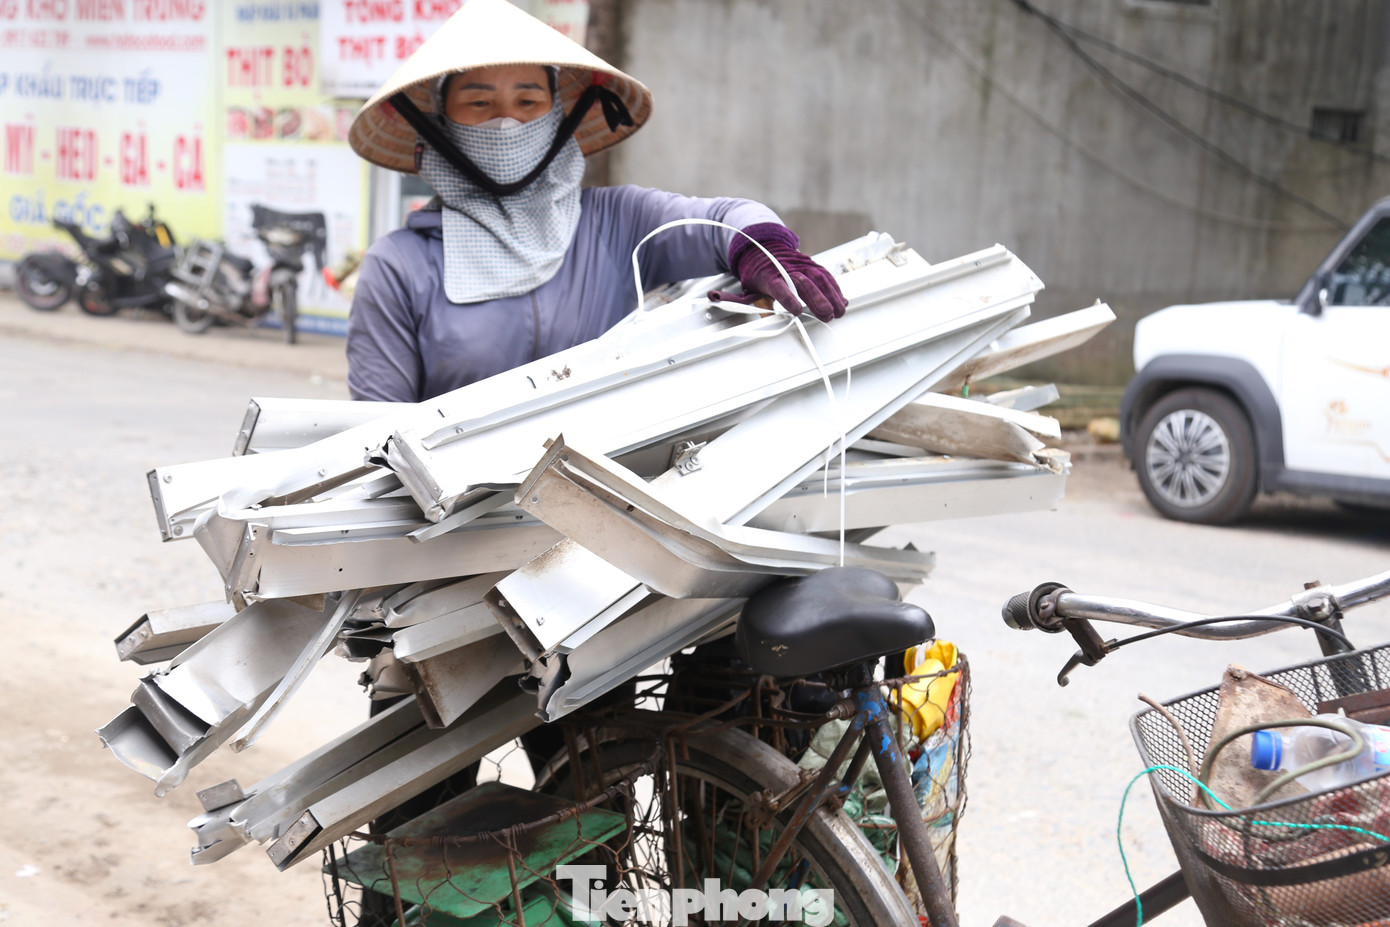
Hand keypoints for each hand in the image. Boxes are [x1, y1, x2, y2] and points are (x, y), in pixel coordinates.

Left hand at [728, 223, 846, 321]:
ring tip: (839, 312)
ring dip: (831, 295)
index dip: (789, 298)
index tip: (797, 311)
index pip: (780, 287)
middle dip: (817, 300)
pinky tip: (842, 301)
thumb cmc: (755, 274)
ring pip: (819, 279)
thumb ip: (730, 296)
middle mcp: (788, 269)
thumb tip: (712, 297)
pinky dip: (835, 288)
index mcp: (769, 276)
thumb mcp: (742, 286)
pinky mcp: (812, 265)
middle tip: (827, 316)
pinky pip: (826, 276)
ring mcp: (802, 265)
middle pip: (804, 284)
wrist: (764, 248)